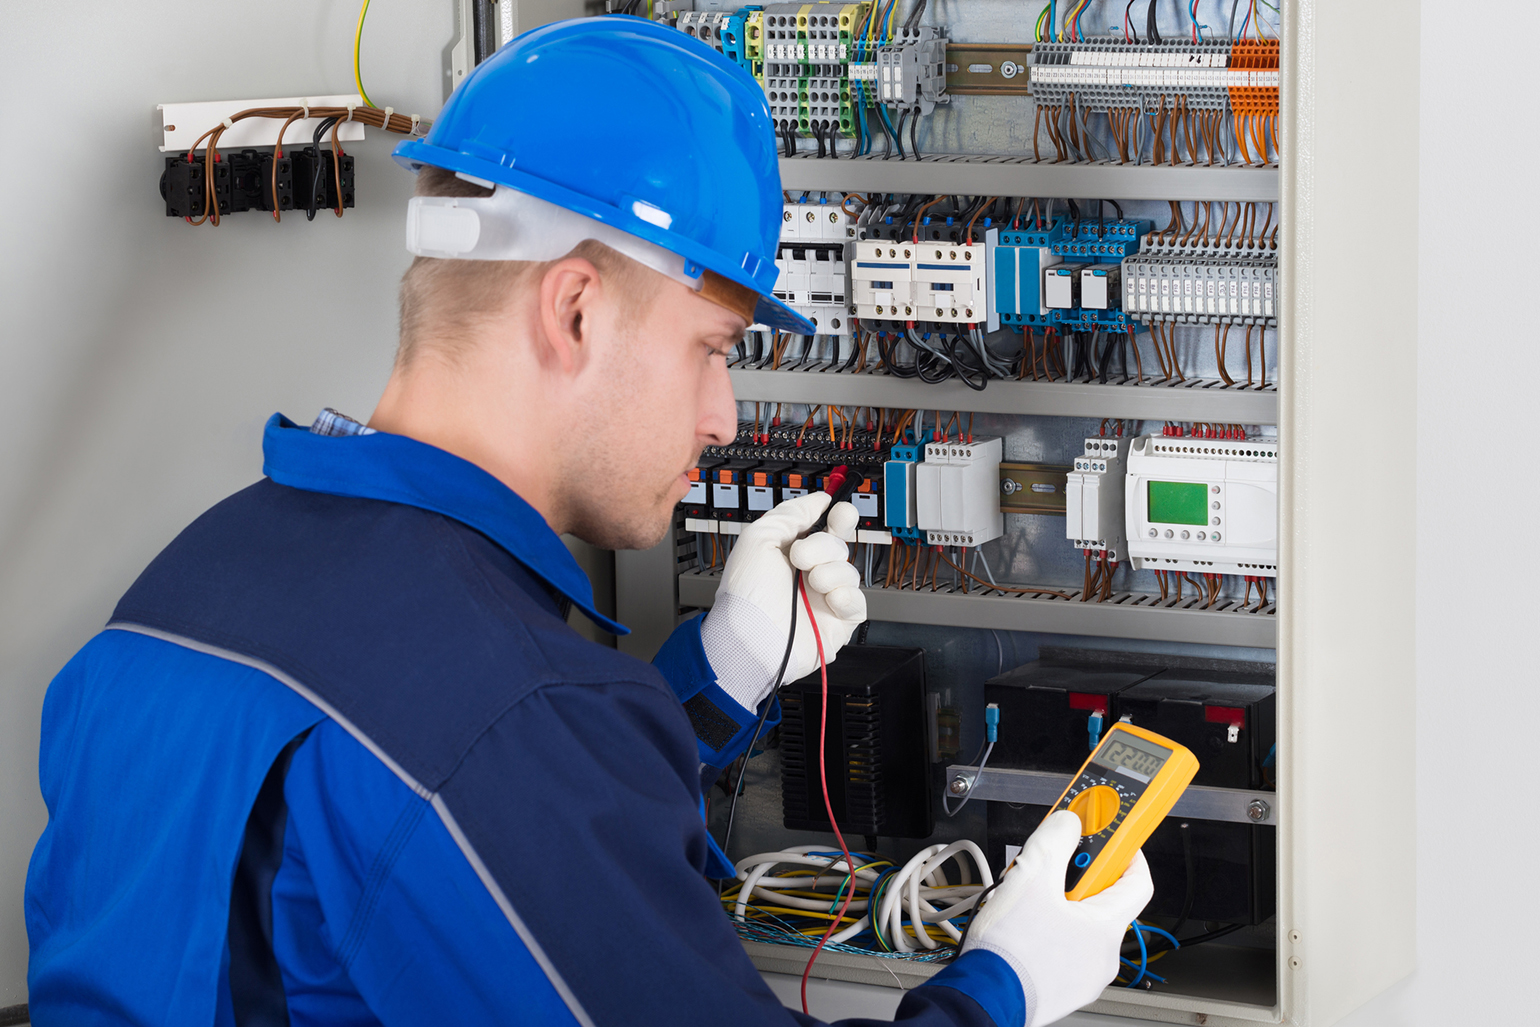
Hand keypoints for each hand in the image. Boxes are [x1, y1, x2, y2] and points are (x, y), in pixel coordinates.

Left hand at [699, 492, 866, 711]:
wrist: (751, 636)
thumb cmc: (747, 593)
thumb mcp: (760, 537)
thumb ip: (791, 513)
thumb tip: (820, 499)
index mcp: (792, 553)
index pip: (826, 528)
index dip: (838, 517)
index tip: (837, 513)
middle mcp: (810, 574)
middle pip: (839, 546)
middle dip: (823, 547)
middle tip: (801, 557)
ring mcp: (824, 598)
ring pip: (849, 572)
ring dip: (829, 573)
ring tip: (809, 584)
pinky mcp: (837, 622)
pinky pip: (858, 602)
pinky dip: (846, 597)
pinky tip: (829, 599)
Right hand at [963, 810, 1153, 1026]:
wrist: (984, 997)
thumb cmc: (1009, 950)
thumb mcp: (1031, 876)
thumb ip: (1055, 839)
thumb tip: (1068, 823)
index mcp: (1106, 929)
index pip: (1138, 882)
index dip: (1127, 853)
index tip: (1114, 838)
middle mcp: (1103, 956)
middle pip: (1101, 900)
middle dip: (1075, 877)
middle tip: (1049, 869)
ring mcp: (1084, 975)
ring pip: (1079, 924)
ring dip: (1058, 904)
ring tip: (1026, 901)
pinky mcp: (1062, 987)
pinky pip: (1064, 947)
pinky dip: (1049, 930)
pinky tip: (1022, 927)